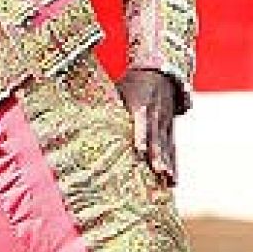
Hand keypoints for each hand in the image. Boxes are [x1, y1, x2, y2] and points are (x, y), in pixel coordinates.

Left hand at [115, 69, 178, 185]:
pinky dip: (173, 163)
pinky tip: (173, 180)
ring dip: (168, 163)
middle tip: (158, 171)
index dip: (141, 136)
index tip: (140, 150)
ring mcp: (164, 123)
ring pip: (167, 145)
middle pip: (157, 137)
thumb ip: (105, 106)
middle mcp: (155, 115)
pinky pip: (172, 148)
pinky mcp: (169, 129)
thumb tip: (78, 119)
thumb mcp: (118, 89)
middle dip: (158, 155)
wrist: (159, 71)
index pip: (142, 122)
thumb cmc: (131, 83)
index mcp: (141, 105)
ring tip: (168, 180)